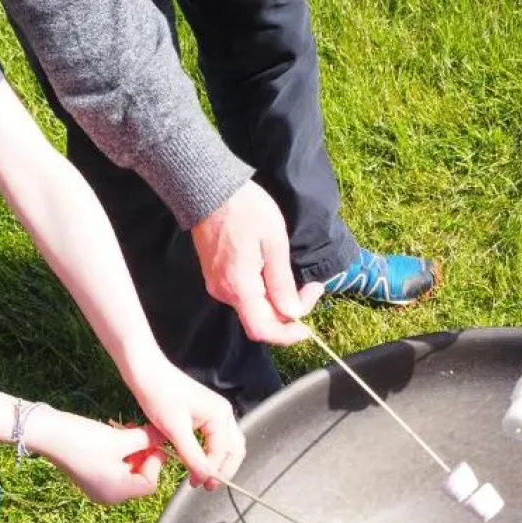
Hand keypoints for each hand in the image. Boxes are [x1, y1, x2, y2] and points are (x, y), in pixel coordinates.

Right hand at [25, 407, 164, 503]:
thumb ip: (147, 439)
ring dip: (132, 450)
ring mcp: (97, 486)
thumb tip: (165, 436)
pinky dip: (119, 452)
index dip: (156, 462)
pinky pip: (112, 467)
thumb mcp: (120, 439)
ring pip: (126, 470)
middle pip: (139, 477)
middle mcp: (108, 495)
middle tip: (144, 433)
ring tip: (129, 429)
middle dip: (144, 454)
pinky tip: (116, 433)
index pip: (150, 483)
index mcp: (117, 492)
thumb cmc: (83, 439)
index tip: (155, 442)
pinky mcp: (89, 475)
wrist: (46, 432)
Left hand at [124, 361, 245, 487]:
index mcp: (220, 415)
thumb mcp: (174, 429)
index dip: (212, 472)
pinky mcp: (206, 412)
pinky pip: (217, 437)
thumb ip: (192, 455)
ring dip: (218, 461)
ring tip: (203, 477)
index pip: (222, 452)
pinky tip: (198, 460)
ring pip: (228, 444)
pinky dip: (211, 452)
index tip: (197, 485)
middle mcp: (224, 413)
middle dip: (223, 469)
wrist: (146, 371)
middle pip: (234, 449)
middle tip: (206, 486)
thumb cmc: (159, 395)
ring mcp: (217, 412)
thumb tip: (205, 477)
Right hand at [191, 181, 325, 344]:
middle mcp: (224, 292)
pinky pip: (244, 295)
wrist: (208, 187)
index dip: (288, 335)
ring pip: (254, 309)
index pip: (263, 330)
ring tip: (299, 281)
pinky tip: (278, 275)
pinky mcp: (217, 276)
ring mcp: (218, 284)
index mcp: (239, 287)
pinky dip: (265, 294)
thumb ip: (282, 281)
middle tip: (313, 288)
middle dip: (290, 313)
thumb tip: (292, 313)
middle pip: (260, 321)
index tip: (308, 325)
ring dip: (279, 302)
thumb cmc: (244, 209)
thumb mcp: (274, 242)